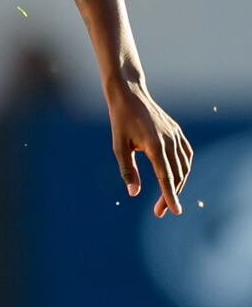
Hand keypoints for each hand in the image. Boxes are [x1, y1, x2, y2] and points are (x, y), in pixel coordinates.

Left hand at [107, 80, 192, 216]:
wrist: (130, 95)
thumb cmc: (120, 120)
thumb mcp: (118, 146)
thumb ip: (127, 170)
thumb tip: (134, 193)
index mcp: (155, 145)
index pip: (166, 177)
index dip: (170, 196)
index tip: (175, 211)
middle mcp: (169, 141)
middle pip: (177, 175)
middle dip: (171, 195)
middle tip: (160, 211)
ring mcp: (176, 135)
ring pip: (184, 166)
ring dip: (178, 184)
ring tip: (167, 198)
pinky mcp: (177, 132)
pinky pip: (186, 154)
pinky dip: (184, 168)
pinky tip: (178, 178)